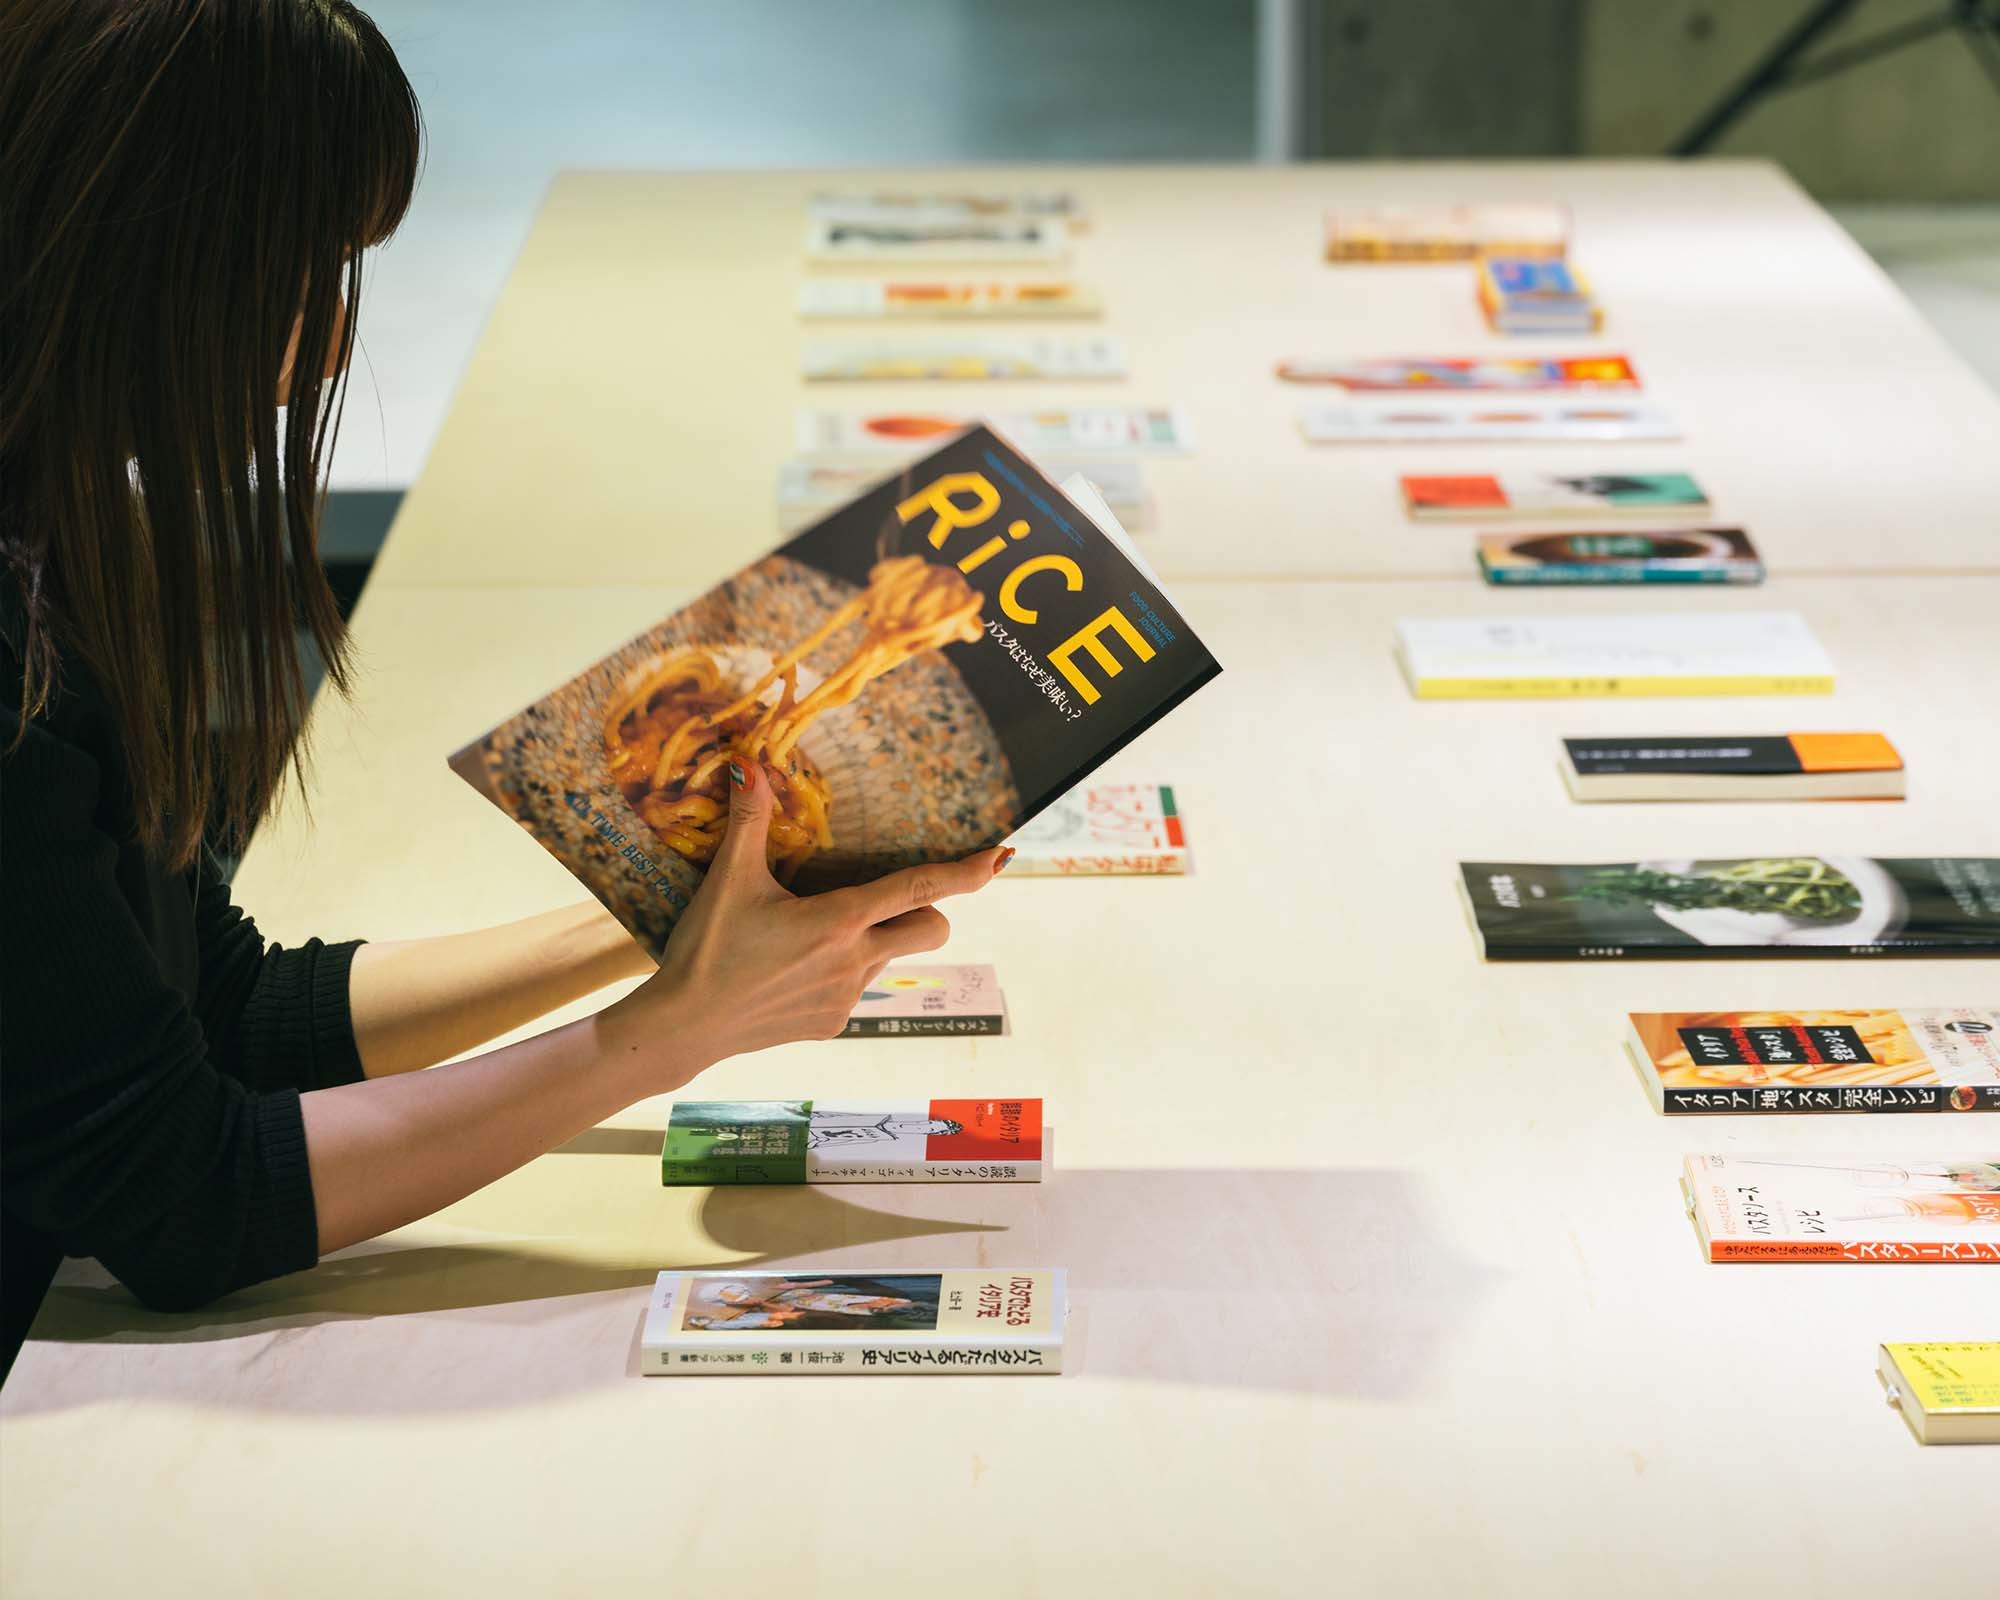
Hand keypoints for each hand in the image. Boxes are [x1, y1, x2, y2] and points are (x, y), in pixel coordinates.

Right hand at [602, 758, 1008, 1084]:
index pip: (919, 888)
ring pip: (891, 957)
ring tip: (810, 935)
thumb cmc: (707, 949)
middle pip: (933, 929)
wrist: (684, 1026)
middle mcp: (855, 961)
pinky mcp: (832, 1024)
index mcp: (838, 920)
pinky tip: (793, 970)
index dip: (966, 872)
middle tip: (879, 901)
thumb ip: (749, 819)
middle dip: (927, 910)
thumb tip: (750, 763)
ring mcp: (847, 998)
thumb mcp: (728, 879)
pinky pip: (859, 988)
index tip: (1000, 857)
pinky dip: (842, 970)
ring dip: (874, 938)